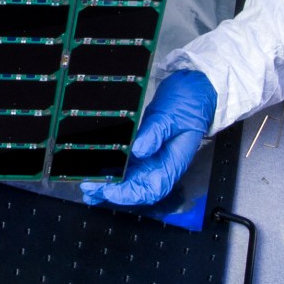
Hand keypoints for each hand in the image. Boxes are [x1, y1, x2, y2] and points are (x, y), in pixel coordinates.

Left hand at [80, 69, 217, 207]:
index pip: (151, 189)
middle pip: (136, 187)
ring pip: (128, 179)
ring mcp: (151, 157)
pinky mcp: (143, 147)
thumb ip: (156, 133)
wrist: (195, 89)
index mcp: (173, 163)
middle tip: (89, 187)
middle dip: (112, 191)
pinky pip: (126, 164)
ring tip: (88, 187)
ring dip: (108, 185)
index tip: (108, 190)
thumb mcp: (172, 115)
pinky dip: (111, 170)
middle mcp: (161, 164)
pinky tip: (96, 173)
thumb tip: (139, 150)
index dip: (129, 193)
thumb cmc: (190, 103)